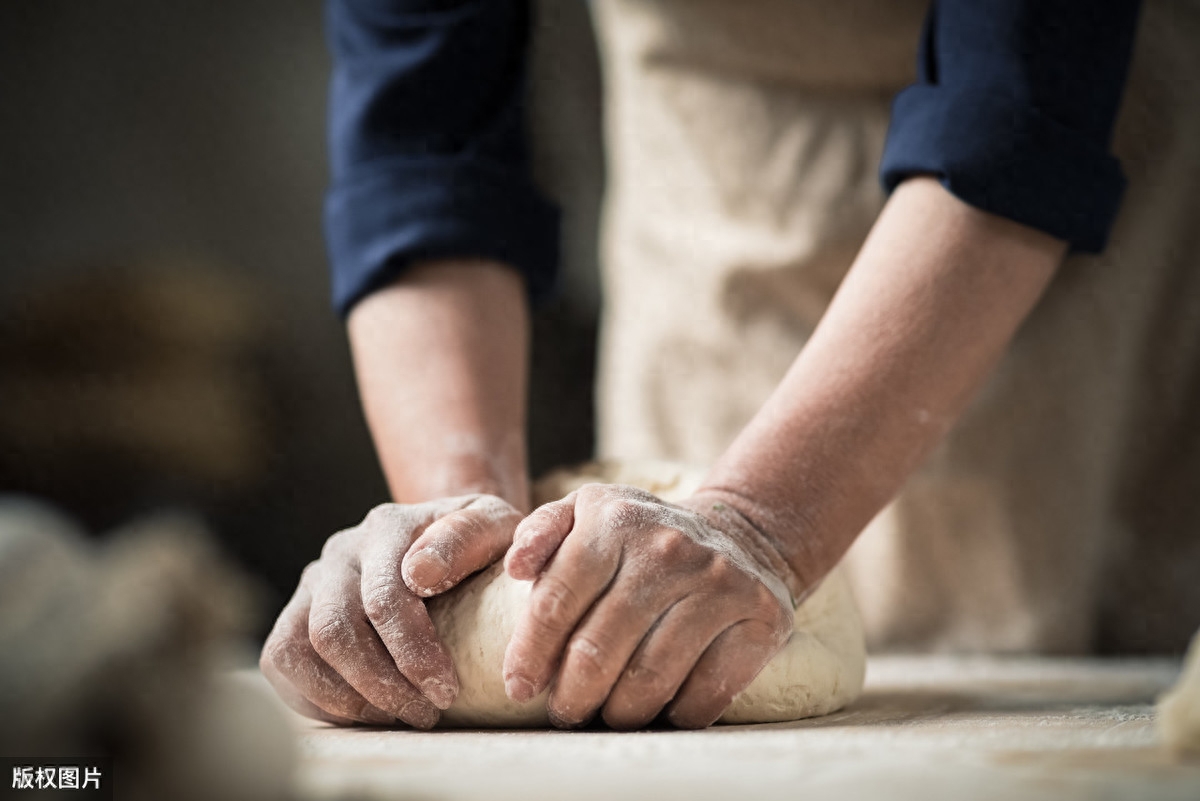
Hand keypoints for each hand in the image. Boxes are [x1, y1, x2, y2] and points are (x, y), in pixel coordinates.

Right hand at [260, 495, 521, 727]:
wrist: (449, 541)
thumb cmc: (479, 544)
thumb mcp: (495, 527)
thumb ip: (469, 537)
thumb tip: (420, 573)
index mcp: (388, 526)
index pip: (384, 598)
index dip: (413, 654)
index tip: (447, 691)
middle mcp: (342, 550)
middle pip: (335, 630)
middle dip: (381, 684)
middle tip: (426, 714)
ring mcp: (313, 580)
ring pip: (298, 648)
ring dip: (347, 696)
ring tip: (397, 715)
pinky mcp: (296, 611)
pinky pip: (282, 659)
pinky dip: (316, 697)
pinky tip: (365, 711)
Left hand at [501, 484, 796, 729]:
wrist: (740, 535)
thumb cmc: (642, 536)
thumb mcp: (587, 511)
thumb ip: (540, 531)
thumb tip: (514, 569)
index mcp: (615, 520)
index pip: (557, 600)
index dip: (530, 653)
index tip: (519, 687)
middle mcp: (668, 548)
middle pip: (599, 648)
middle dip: (572, 695)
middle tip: (564, 711)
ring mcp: (718, 583)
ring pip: (650, 679)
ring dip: (619, 712)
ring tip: (608, 714)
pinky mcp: (759, 616)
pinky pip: (705, 693)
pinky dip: (675, 714)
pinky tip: (661, 709)